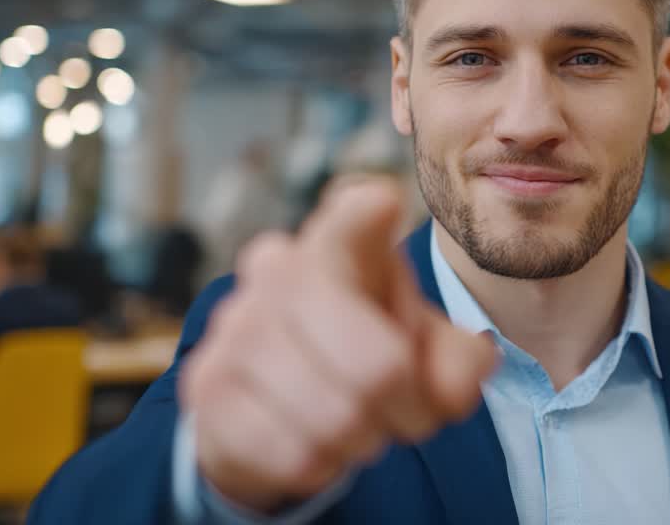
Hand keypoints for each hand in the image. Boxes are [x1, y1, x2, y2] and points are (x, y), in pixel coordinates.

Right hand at [179, 177, 498, 513]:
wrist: (272, 401)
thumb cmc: (361, 352)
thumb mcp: (423, 349)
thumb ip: (458, 362)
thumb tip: (463, 378)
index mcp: (342, 243)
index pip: (356, 211)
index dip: (370, 211)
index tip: (383, 203)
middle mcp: (280, 268)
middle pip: (381, 368)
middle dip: (407, 411)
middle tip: (402, 414)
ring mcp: (236, 325)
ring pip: (337, 418)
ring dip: (362, 442)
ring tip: (354, 428)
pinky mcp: (206, 384)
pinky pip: (292, 452)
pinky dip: (319, 466)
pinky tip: (310, 443)